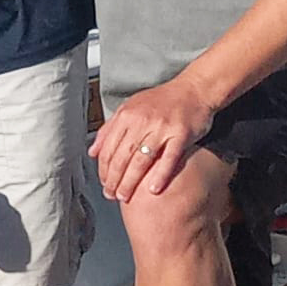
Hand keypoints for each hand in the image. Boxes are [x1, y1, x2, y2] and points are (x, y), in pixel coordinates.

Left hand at [92, 76, 220, 201]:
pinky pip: (169, 159)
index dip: (104, 169)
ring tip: (125, 196)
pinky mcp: (181, 134)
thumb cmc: (162, 100)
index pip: (109, 147)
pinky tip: (153, 190)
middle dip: (113, 179)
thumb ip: (110, 128)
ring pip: (141, 160)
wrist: (194, 89)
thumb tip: (92, 151)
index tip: (103, 183)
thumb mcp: (130, 107)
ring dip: (130, 182)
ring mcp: (161, 128)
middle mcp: (142, 121)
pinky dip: (160, 175)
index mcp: (127, 115)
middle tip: (110, 195)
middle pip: (122, 156)